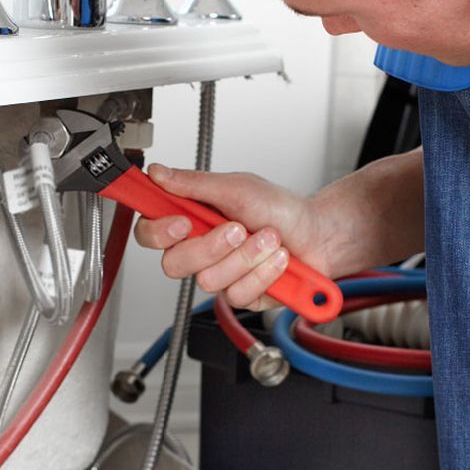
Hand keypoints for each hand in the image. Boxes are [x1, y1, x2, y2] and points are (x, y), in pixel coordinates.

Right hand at [134, 165, 318, 309]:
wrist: (319, 234)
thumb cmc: (280, 208)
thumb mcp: (237, 187)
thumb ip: (194, 184)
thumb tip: (158, 173)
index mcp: (192, 220)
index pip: (150, 233)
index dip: (158, 231)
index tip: (181, 221)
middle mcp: (201, 250)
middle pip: (174, 263)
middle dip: (211, 246)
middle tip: (237, 228)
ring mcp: (220, 275)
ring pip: (208, 280)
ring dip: (246, 256)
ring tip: (268, 238)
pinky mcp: (240, 295)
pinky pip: (237, 293)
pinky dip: (263, 272)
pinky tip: (277, 260)